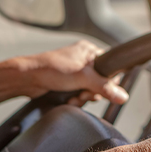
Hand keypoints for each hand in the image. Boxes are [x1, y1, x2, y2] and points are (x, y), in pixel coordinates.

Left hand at [0, 40, 127, 105]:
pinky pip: (80, 94)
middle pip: (100, 82)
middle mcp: (83, 61)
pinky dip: (76, 99)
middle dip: (92, 92)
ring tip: (74, 97)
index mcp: (89, 51)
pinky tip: (69, 99)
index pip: (109, 68)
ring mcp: (75, 73)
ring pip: (90, 90)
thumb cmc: (51, 69)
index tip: (100, 88)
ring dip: (83, 97)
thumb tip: (122, 96)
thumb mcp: (83, 77)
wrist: (28, 79)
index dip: (107, 81)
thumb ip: (105, 87)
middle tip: (84, 93)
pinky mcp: (67, 83)